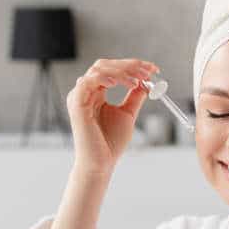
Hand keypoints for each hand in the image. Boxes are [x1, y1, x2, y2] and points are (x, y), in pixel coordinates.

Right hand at [66, 58, 159, 175]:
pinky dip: (103, 78)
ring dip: (120, 71)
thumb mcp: (127, 114)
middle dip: (129, 65)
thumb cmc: (110, 143)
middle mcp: (86, 92)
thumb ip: (134, 97)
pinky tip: (118, 84)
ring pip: (98, 70)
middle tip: (148, 71)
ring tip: (137, 80)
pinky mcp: (76, 104)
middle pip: (105, 65)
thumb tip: (146, 82)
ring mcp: (79, 96)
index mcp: (97, 93)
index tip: (152, 69)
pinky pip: (87, 82)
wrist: (101, 163)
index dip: (133, 65)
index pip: (113, 70)